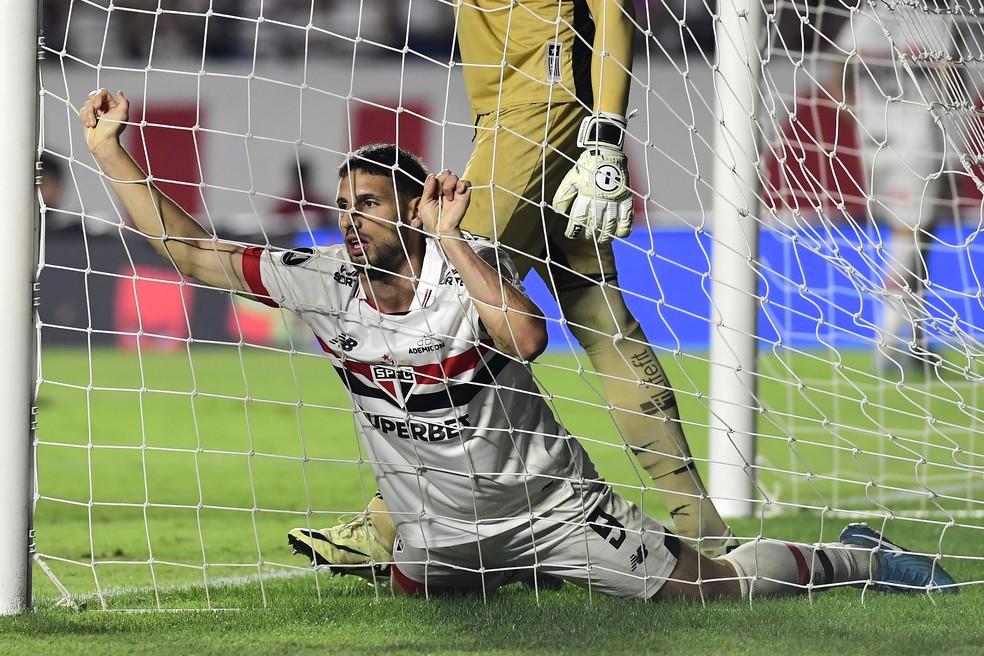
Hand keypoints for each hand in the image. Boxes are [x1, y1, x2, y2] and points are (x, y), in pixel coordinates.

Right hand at [79, 89, 129, 154]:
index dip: (98, 96)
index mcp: (112, 105)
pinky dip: (85, 118)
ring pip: (86, 104)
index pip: (102, 92)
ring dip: (89, 115)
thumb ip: (123, 102)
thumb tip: (119, 92)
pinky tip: (90, 125)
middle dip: (92, 106)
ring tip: (93, 124)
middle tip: (96, 115)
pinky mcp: (87, 118)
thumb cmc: (113, 130)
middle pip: (92, 96)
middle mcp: (103, 107)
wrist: (102, 142)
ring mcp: (95, 112)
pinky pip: (82, 111)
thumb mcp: (123, 114)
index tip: (98, 104)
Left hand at [418, 170, 470, 238]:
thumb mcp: (424, 203)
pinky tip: (458, 192)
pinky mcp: (464, 194)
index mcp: (435, 190)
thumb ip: (427, 189)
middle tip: (439, 194)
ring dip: (449, 185)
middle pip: (445, 173)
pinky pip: (465, 182)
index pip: (435, 176)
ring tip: (448, 198)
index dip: (433, 181)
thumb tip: (432, 176)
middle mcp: (445, 189)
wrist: (442, 229)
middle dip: (441, 181)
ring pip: (453, 176)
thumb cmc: (432, 219)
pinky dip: (461, 184)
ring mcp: (455, 191)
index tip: (432, 192)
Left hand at [552, 114, 633, 242]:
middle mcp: (600, 199)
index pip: (578, 218)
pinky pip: (627, 218)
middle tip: (586, 237)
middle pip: (594, 225)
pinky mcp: (626, 197)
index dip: (574, 230)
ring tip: (602, 239)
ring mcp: (615, 199)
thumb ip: (563, 195)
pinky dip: (624, 229)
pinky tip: (619, 234)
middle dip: (589, 234)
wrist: (605, 150)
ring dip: (606, 235)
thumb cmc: (586, 165)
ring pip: (611, 225)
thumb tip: (557, 211)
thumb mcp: (571, 177)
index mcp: (585, 194)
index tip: (571, 235)